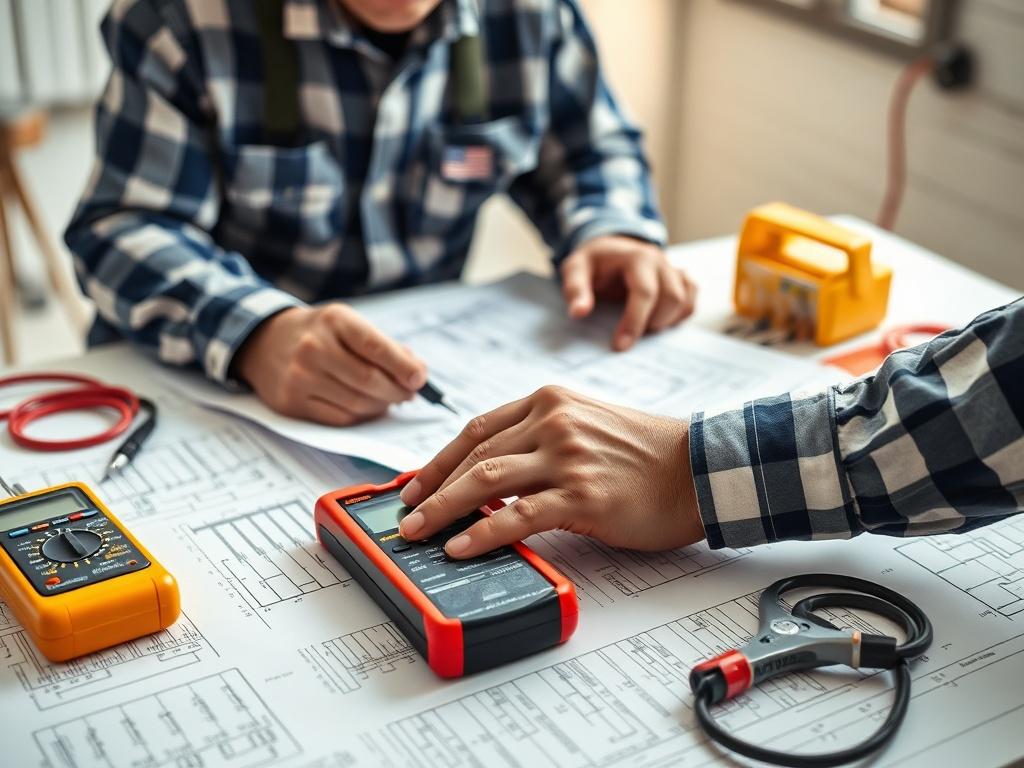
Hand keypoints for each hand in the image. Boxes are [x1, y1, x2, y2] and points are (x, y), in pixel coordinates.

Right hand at [234, 305, 426, 425]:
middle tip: (408, 394)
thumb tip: (416, 373)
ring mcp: (299, 377)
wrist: (263, 341)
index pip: (375, 347)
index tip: (420, 379)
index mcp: (334, 320)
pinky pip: (339, 419)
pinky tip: (367, 408)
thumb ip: (383, 346)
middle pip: (369, 380)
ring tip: (389, 400)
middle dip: (397, 391)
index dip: (403, 367)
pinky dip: (361, 417)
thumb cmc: (318, 333)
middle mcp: (313, 347)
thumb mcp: (347, 324)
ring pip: (356, 404)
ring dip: (381, 406)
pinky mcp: (291, 403)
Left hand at [398, 385, 703, 557]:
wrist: (698, 468)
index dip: (439, 459)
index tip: (416, 483)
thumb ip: (541, 437)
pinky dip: (482, 533)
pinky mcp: (582, 494)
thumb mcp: (587, 424)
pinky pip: (517, 515)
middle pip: (473, 453)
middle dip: (431, 487)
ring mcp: (567, 456)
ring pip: (485, 479)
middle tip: (408, 514)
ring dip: (444, 508)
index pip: (477, 428)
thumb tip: (490, 474)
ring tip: (419, 532)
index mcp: (550, 401)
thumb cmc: (646, 453)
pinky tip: (461, 547)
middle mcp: (553, 421)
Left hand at [560, 235, 696, 350]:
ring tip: (642, 328)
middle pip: (672, 297)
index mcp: (636, 257)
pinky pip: (691, 300)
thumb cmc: (592, 262)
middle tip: (628, 335)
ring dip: (666, 321)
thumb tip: (579, 313)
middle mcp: (660, 262)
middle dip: (652, 323)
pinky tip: (659, 322)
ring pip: (684, 300)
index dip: (634, 321)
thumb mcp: (575, 269)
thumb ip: (576, 289)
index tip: (619, 346)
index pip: (644, 292)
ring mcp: (672, 270)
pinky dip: (680, 315)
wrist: (608, 249)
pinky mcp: (679, 280)